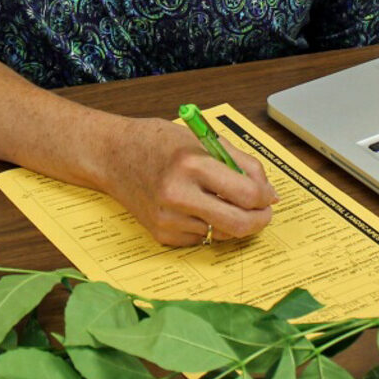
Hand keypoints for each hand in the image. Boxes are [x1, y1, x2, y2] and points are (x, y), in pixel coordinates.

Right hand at [98, 117, 277, 246]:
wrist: (110, 155)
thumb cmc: (155, 142)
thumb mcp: (200, 139)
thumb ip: (239, 163)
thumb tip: (268, 193)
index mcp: (190, 164)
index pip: (246, 193)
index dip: (264, 196)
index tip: (267, 194)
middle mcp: (178, 194)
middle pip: (239, 224)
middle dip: (259, 219)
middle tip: (262, 211)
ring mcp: (168, 218)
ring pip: (222, 233)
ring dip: (230, 220)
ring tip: (218, 199)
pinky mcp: (161, 235)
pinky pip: (201, 238)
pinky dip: (207, 225)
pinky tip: (193, 206)